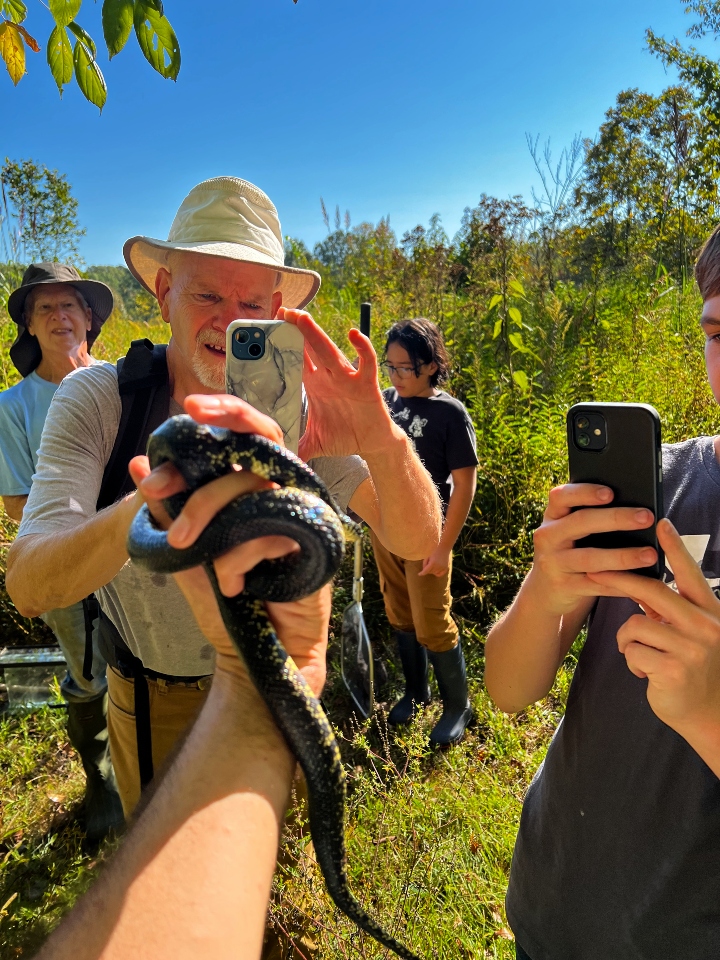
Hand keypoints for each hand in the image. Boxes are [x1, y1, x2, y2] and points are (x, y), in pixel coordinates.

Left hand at [128, 394, 329, 695]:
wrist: (259, 656)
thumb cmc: (227, 605)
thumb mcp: (185, 553)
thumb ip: (167, 511)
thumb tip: (139, 465)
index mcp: (255, 489)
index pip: (249, 434)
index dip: (226, 412)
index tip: (189, 407)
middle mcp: (281, 494)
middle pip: (250, 454)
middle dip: (197, 474)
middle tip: (156, 491)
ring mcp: (300, 516)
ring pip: (253, 489)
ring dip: (209, 515)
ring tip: (184, 548)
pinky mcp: (313, 542)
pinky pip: (267, 530)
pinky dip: (239, 558)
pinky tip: (232, 586)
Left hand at [277, 307, 397, 459]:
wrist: (372, 443)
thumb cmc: (344, 437)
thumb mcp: (314, 443)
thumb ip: (294, 448)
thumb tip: (275, 459)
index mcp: (314, 385)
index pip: (295, 359)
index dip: (282, 343)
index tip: (266, 327)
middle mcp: (329, 377)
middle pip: (309, 348)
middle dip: (295, 329)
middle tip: (281, 311)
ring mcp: (348, 378)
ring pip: (330, 351)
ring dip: (316, 334)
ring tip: (301, 317)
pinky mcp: (367, 384)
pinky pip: (366, 362)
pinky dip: (362, 348)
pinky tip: (353, 335)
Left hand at [419, 545, 450, 576]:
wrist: (444, 550)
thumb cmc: (435, 552)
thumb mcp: (428, 557)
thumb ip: (425, 564)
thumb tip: (424, 570)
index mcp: (432, 563)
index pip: (426, 571)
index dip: (422, 573)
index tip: (419, 574)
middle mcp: (437, 567)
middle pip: (430, 572)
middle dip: (428, 569)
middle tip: (429, 564)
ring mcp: (442, 568)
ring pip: (434, 573)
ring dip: (432, 571)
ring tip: (433, 565)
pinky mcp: (446, 568)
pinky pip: (440, 574)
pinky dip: (437, 573)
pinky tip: (436, 570)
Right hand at [527, 482, 657, 615]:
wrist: (546, 591)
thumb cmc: (570, 551)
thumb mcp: (571, 531)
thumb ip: (592, 516)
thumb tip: (636, 506)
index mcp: (553, 516)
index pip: (561, 496)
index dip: (584, 492)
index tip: (610, 493)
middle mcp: (548, 536)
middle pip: (581, 522)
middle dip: (615, 518)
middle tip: (646, 517)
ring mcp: (553, 562)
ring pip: (589, 557)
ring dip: (622, 556)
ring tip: (650, 554)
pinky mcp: (563, 586)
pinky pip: (596, 584)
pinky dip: (619, 582)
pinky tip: (640, 581)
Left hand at [588, 519, 719, 748]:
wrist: (708, 715)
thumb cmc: (692, 668)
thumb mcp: (689, 634)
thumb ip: (670, 611)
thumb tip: (639, 584)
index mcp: (710, 611)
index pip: (689, 573)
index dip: (675, 547)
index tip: (661, 522)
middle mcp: (705, 626)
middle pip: (652, 591)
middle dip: (618, 579)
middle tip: (595, 572)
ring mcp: (692, 648)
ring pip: (635, 625)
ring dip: (629, 641)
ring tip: (644, 656)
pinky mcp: (674, 670)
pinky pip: (632, 651)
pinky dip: (632, 662)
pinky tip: (647, 673)